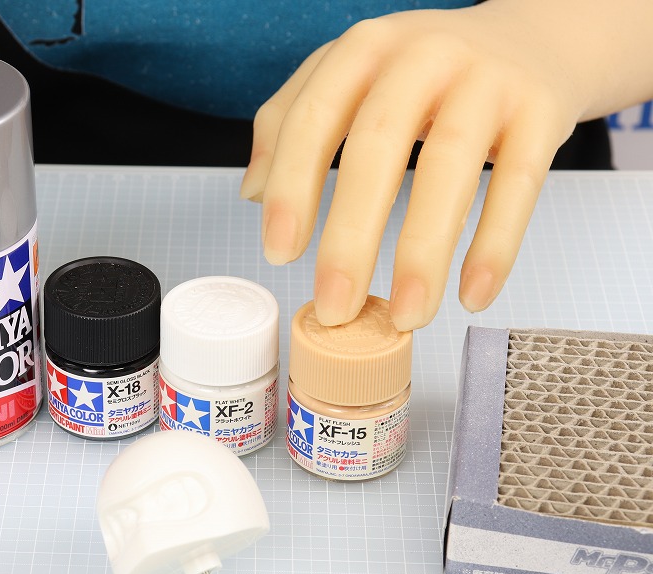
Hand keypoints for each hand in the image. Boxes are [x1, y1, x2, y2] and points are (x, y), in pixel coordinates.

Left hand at [240, 0, 651, 330]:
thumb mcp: (353, 78)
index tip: (279, 254)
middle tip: (334, 307)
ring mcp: (488, 79)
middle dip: (350, 237)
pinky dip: (496, 246)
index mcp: (363, 50)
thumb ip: (293, 124)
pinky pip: (520, 185)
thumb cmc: (424, 74)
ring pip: (452, 169)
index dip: (291, 188)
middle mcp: (423, 55)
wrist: (534, 37)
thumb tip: (251, 193)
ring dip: (423, 252)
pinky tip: (472, 295)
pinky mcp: (543, 110)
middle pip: (377, 149)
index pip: (313, 119)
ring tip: (406, 316)